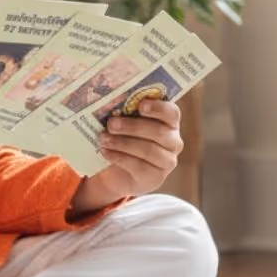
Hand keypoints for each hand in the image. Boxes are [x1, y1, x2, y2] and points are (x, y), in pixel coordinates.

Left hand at [70, 99, 183, 213]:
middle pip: (159, 131)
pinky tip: (105, 151)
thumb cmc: (122, 139)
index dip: (158, 108)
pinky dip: (119, 157)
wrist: (115, 172)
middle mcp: (173, 142)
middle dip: (133, 126)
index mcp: (168, 122)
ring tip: (103, 139)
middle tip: (111, 124)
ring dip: (123, 143)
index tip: (140, 105)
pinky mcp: (155, 177)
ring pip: (149, 150)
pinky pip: (139, 166)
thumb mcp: (122, 123)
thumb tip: (106, 99)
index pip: (172, 113)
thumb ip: (122, 111)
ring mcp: (167, 161)